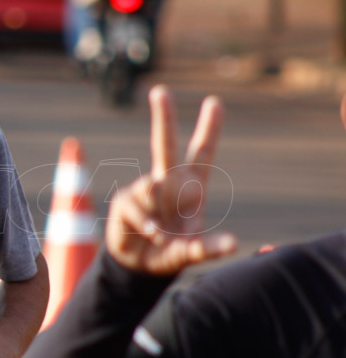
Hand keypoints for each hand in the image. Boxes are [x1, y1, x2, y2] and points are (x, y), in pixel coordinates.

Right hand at [105, 85, 236, 275]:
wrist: (139, 266)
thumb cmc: (172, 252)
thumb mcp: (193, 252)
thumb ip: (209, 248)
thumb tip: (233, 244)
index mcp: (190, 188)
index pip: (201, 153)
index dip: (209, 128)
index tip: (214, 102)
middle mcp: (167, 183)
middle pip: (164, 145)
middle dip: (163, 117)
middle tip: (160, 91)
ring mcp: (144, 190)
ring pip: (150, 189)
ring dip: (156, 215)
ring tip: (159, 236)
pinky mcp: (125, 201)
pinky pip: (136, 207)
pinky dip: (145, 224)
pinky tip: (150, 235)